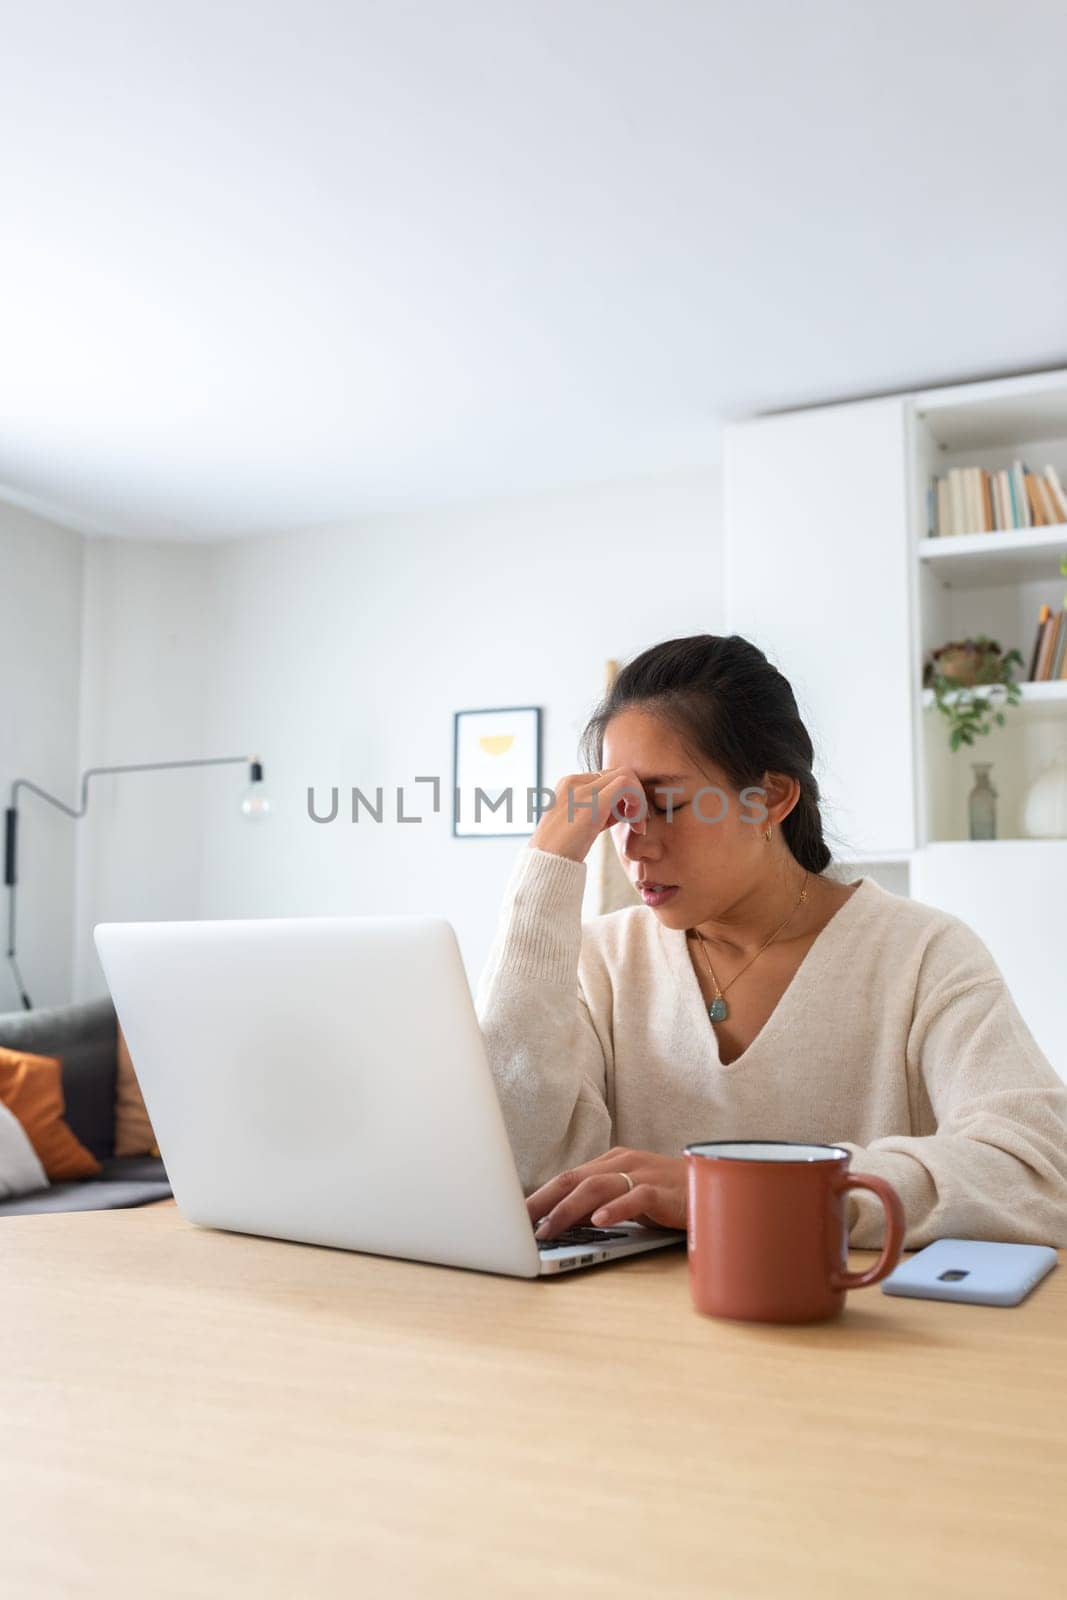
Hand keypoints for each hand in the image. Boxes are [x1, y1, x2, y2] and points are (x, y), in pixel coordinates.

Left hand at [527, 1147, 686, 1237]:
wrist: (716, 1185)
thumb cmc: (669, 1195)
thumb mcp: (628, 1197)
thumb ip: (598, 1203)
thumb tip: (561, 1221)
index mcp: (611, 1162)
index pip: (567, 1178)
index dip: (539, 1196)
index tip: (514, 1216)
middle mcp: (622, 1162)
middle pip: (573, 1179)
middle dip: (542, 1202)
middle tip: (519, 1225)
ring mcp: (642, 1174)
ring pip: (596, 1187)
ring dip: (568, 1210)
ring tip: (549, 1229)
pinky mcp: (662, 1191)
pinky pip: (634, 1197)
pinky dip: (615, 1209)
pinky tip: (599, 1221)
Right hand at [529, 767, 648, 864]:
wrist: (544, 865)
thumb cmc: (561, 852)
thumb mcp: (581, 825)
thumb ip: (600, 812)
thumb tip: (624, 809)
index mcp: (568, 785)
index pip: (608, 778)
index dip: (625, 798)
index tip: (629, 822)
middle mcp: (573, 781)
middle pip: (619, 773)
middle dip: (636, 796)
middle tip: (637, 824)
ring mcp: (581, 790)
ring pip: (626, 774)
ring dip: (640, 799)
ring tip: (637, 826)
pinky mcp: (592, 804)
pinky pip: (626, 785)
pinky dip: (639, 802)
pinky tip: (635, 826)